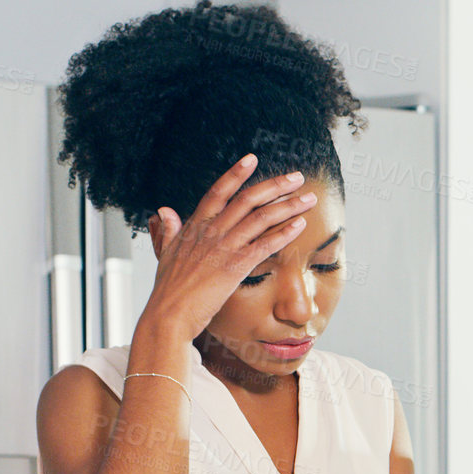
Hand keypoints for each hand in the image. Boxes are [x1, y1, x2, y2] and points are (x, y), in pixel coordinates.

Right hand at [138, 152, 315, 341]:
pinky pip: (265, 244)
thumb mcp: (164, 254)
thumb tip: (162, 211)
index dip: (236, 173)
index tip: (252, 158)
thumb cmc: (168, 290)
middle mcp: (210, 231)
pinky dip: (284, 233)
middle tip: (298, 177)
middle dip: (275, 185)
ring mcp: (223, 247)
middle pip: (248, 199)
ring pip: (261, 218)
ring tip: (309, 199)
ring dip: (288, 206)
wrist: (169, 315)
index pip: (218, 192)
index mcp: (194, 226)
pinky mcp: (235, 266)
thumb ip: (166, 231)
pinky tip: (301, 225)